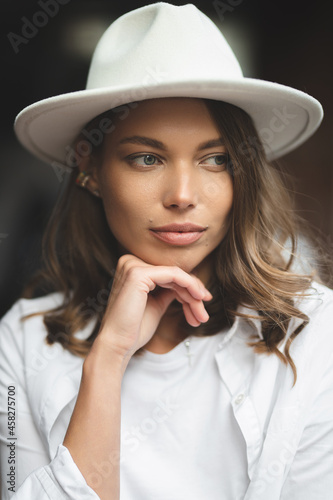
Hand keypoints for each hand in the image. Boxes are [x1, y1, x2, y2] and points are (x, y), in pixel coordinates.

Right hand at [92, 254, 211, 359]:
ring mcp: (133, 265)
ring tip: (202, 316)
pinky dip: (190, 286)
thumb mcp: (156, 304)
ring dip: (194, 295)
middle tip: (203, 315)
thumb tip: (190, 284)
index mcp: (132, 267)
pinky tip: (199, 300)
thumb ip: (169, 291)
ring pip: (176, 275)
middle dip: (193, 294)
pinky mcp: (139, 273)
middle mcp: (130, 261)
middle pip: (173, 274)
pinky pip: (174, 275)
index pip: (168, 273)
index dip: (188, 288)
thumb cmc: (134, 329)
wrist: (117, 345)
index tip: (203, 303)